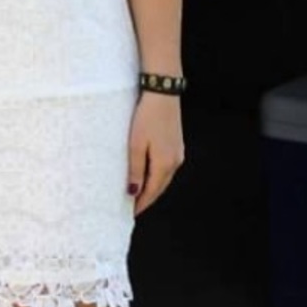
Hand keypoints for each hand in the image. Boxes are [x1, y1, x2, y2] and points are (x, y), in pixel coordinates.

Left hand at [127, 93, 184, 216]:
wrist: (163, 93)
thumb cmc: (147, 117)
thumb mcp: (135, 144)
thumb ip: (135, 170)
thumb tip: (133, 193)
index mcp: (165, 164)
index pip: (151, 193)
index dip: (140, 204)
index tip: (128, 213)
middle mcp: (175, 162)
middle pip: (159, 188)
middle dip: (146, 198)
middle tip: (130, 207)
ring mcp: (178, 153)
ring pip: (163, 178)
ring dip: (151, 187)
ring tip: (136, 192)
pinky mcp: (177, 144)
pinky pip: (166, 167)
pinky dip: (156, 175)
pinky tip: (147, 174)